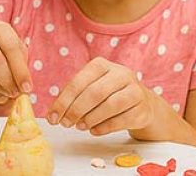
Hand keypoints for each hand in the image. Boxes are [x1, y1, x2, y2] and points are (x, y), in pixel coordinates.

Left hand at [47, 57, 169, 138]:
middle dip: (76, 110)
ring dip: (91, 119)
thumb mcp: (90, 87)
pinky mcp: (143, 109)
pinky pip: (122, 120)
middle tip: (65, 123)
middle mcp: (120, 74)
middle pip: (94, 93)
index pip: (78, 82)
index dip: (63, 101)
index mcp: (101, 65)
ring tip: (79, 126)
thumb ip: (73, 96)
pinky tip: (94, 130)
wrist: (142, 102)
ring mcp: (135, 90)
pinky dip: (104, 127)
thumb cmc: (108, 94)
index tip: (52, 117)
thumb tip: (55, 113)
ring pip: (110, 105)